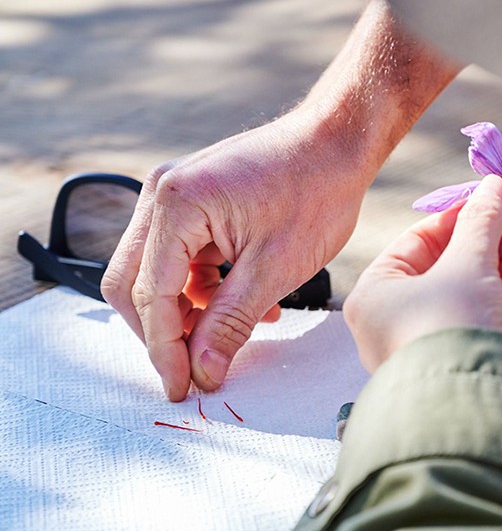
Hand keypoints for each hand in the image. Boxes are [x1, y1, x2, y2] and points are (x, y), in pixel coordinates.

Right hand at [102, 0, 459, 400]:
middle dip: (163, 332)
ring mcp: (174, 193)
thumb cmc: (316, 192)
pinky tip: (244, 304)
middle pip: (134, 282)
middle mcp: (161, 194)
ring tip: (234, 333)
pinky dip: (204, 288)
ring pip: (157, 272)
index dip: (164, 350)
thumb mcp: (275, 269)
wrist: (337, 141)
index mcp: (175, 205)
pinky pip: (181, 256)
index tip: (183, 388)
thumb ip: (230, 323)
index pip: (150, 296)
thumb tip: (203, 372)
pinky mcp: (193, 200)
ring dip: (188, 312)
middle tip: (196, 368)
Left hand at [343, 175, 501, 372]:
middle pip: (444, 267)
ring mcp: (424, 344)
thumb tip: (492, 186)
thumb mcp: (467, 265)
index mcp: (374, 293)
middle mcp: (391, 321)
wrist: (472, 403)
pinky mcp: (457, 364)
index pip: (416, 241)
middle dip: (486, 240)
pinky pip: (479, 323)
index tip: (491, 197)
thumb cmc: (452, 324)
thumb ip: (480, 222)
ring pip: (466, 294)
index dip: (458, 215)